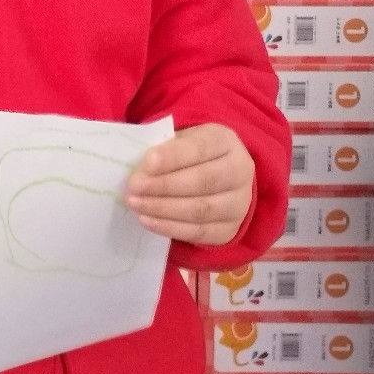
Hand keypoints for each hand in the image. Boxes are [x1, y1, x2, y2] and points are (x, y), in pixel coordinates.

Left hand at [125, 124, 254, 244]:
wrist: (221, 178)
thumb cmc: (191, 155)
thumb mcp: (181, 140)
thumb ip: (163, 149)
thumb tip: (140, 168)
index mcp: (226, 142)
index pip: (200, 148)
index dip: (172, 157)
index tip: (146, 163)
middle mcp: (240, 172)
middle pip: (202, 181)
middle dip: (164, 185)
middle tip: (134, 187)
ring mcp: (239, 204)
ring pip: (201, 210)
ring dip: (163, 208)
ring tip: (137, 204)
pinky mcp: (230, 230)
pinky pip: (199, 233)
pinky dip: (170, 228)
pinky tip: (147, 220)